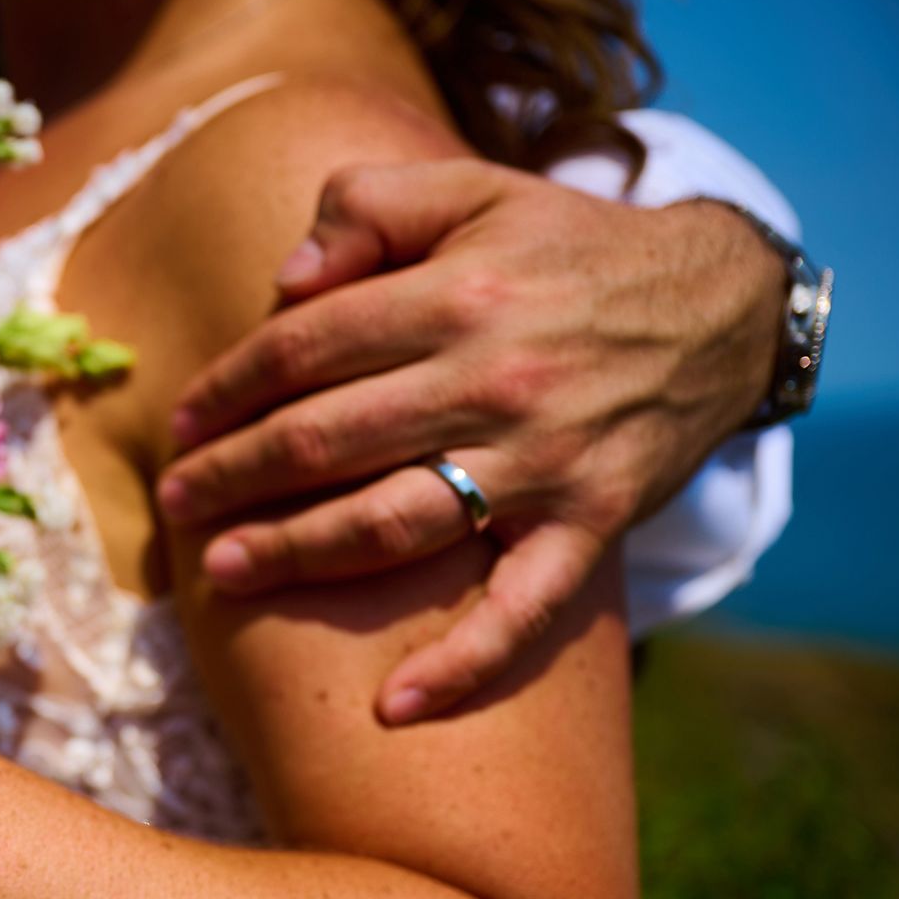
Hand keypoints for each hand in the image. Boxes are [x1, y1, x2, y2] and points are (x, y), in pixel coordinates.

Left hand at [156, 159, 784, 723]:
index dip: (228, 388)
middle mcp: (494, 381)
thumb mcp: (471, 192)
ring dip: (297, 555)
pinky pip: (522, 610)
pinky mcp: (592, 525)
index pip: (304, 348)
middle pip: (326, 439)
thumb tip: (284, 282)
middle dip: (234, 475)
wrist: (724, 307)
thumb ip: (368, 208)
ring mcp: (545, 461)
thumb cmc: (569, 248)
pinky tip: (392, 706)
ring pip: (392, 524)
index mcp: (456, 295)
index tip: (182, 424)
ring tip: (223, 575)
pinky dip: (461, 664)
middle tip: (175, 505)